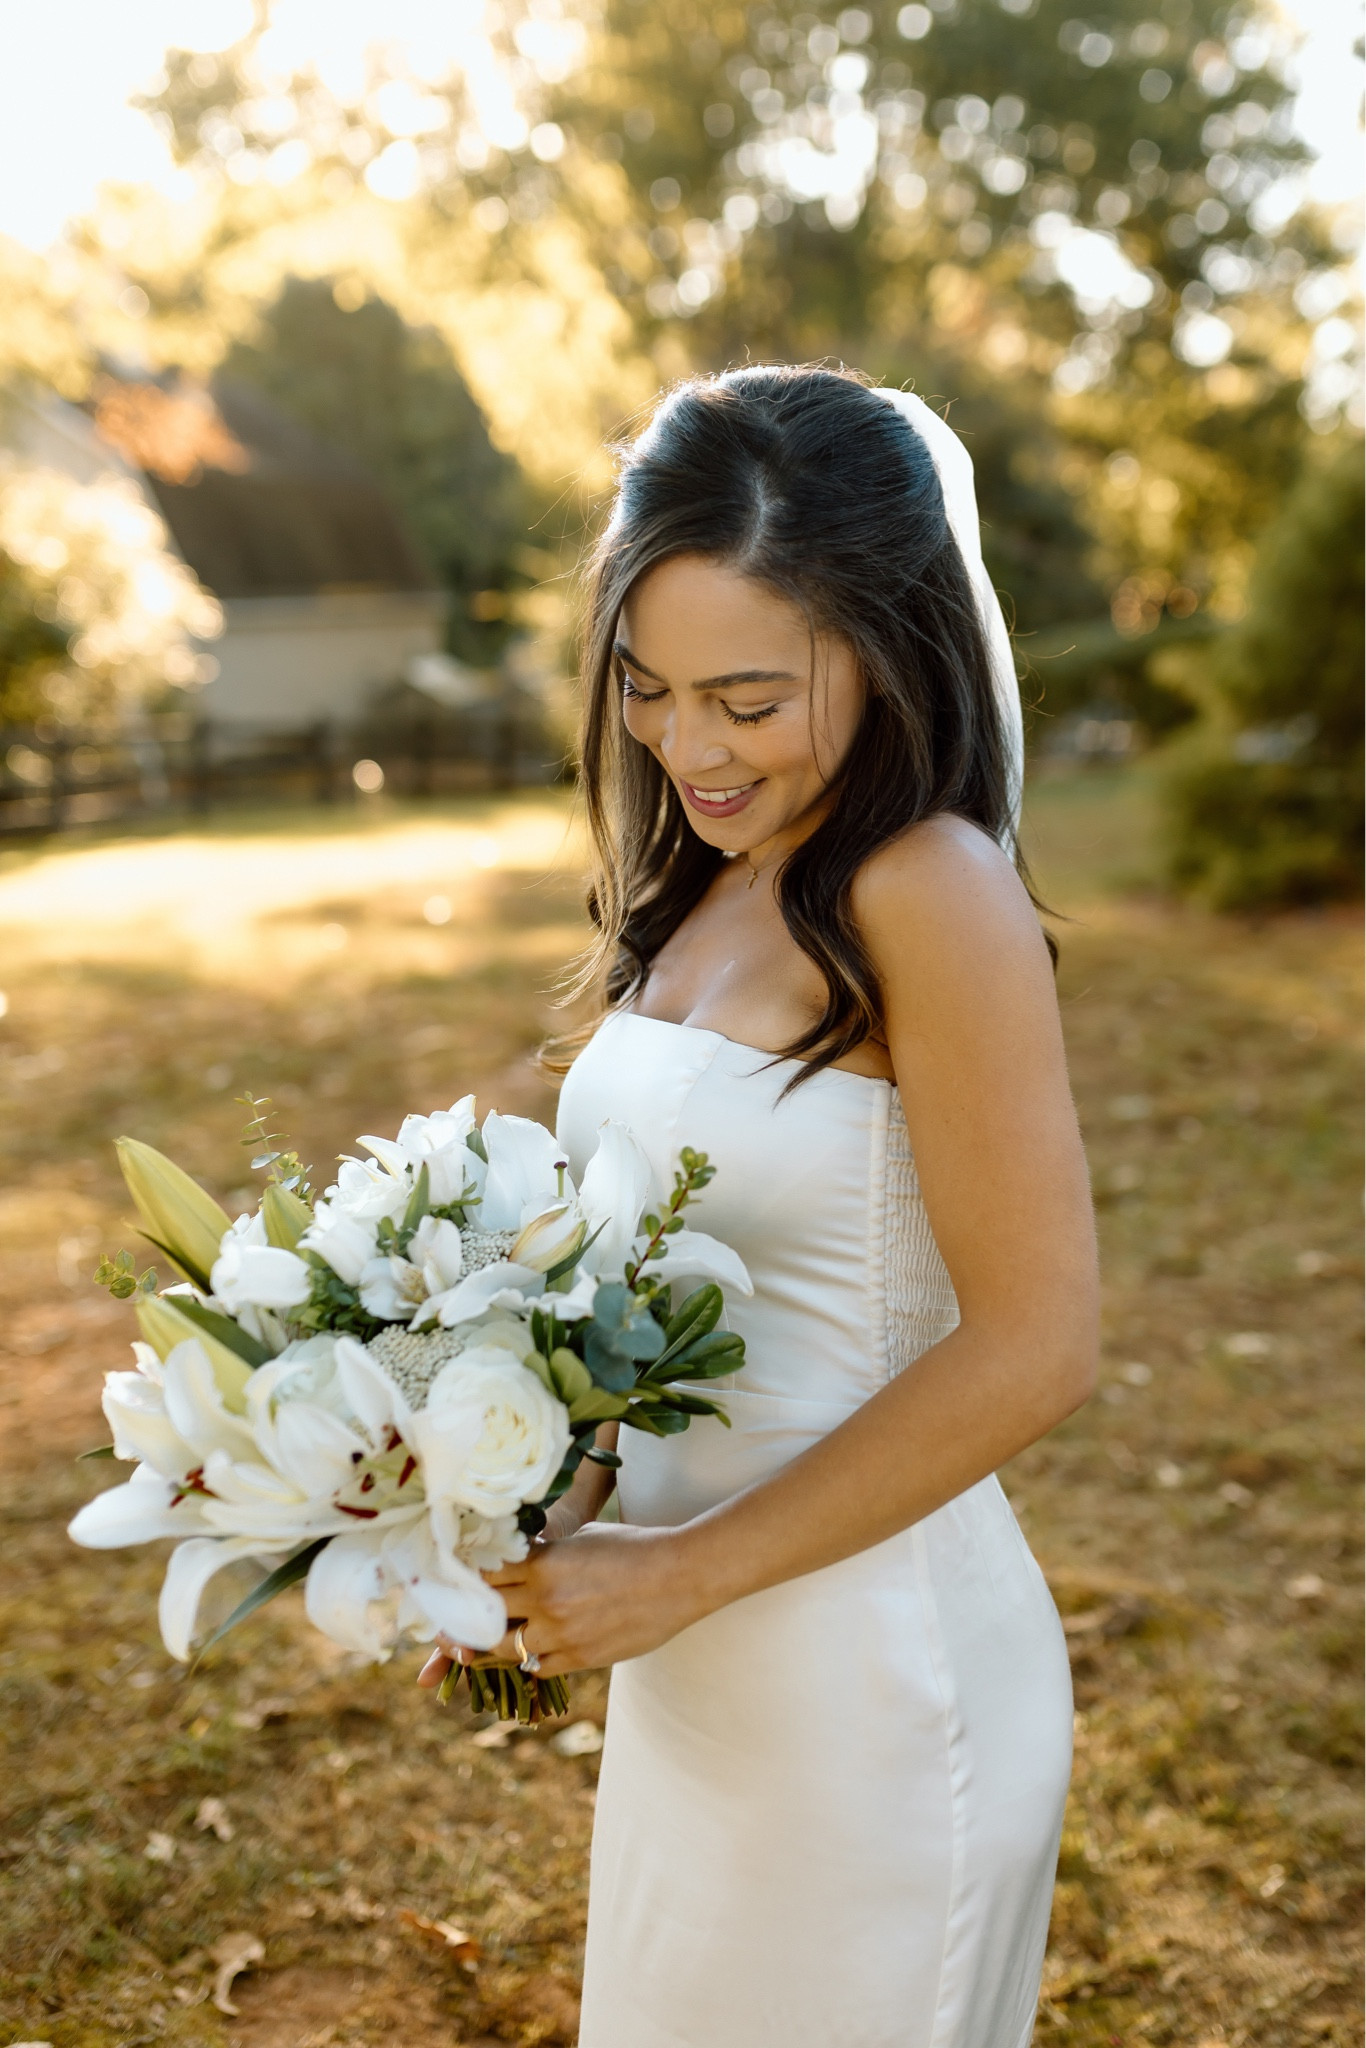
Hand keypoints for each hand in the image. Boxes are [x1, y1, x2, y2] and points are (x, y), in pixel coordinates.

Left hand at [416, 1521, 706, 1686]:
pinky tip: (518, 1657)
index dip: (462, 1580)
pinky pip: (536, 1668)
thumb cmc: (632, 1547)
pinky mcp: (580, 1658)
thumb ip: (545, 1552)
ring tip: (466, 1646)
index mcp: (542, 1562)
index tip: (447, 1583)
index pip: (482, 1574)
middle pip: (482, 1614)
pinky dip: (525, 1662)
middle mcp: (544, 1599)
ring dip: (484, 1647)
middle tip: (441, 1624)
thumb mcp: (582, 1538)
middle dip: (460, 1619)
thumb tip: (516, 1558)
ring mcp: (561, 1633)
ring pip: (502, 1648)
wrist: (678, 1577)